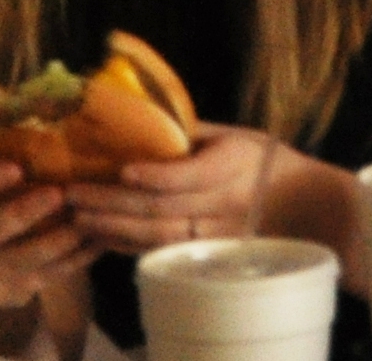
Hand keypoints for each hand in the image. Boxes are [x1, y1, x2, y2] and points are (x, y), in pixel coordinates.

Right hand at [0, 159, 94, 313]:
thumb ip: (5, 154)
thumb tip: (44, 112)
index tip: (16, 168)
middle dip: (20, 215)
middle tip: (57, 194)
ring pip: (13, 264)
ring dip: (51, 244)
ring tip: (82, 223)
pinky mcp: (3, 293)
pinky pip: (38, 282)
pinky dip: (69, 264)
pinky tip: (94, 244)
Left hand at [68, 123, 293, 255]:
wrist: (298, 204)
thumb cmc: (260, 159)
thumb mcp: (232, 134)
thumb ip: (188, 132)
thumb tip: (136, 118)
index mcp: (231, 164)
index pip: (191, 176)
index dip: (157, 175)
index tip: (123, 169)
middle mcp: (221, 204)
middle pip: (163, 209)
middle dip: (113, 203)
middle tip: (73, 194)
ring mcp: (213, 234)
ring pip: (157, 236)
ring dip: (112, 227)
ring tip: (77, 216)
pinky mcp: (204, 253)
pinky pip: (159, 250)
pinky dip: (125, 245)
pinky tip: (98, 235)